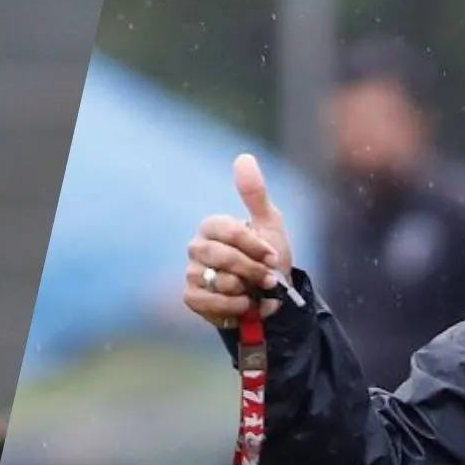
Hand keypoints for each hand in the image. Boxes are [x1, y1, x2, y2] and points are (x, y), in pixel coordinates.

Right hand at [184, 154, 293, 326]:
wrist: (271, 298)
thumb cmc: (269, 258)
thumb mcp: (269, 224)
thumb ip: (255, 194)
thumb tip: (244, 157)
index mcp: (212, 226)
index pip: (229, 231)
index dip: (254, 247)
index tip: (273, 257)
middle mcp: (196, 247)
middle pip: (223, 257)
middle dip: (253, 270)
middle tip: (269, 279)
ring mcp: (191, 273)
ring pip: (219, 281)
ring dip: (246, 290)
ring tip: (255, 291)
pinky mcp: (191, 297)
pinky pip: (210, 302)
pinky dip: (233, 307)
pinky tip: (243, 304)